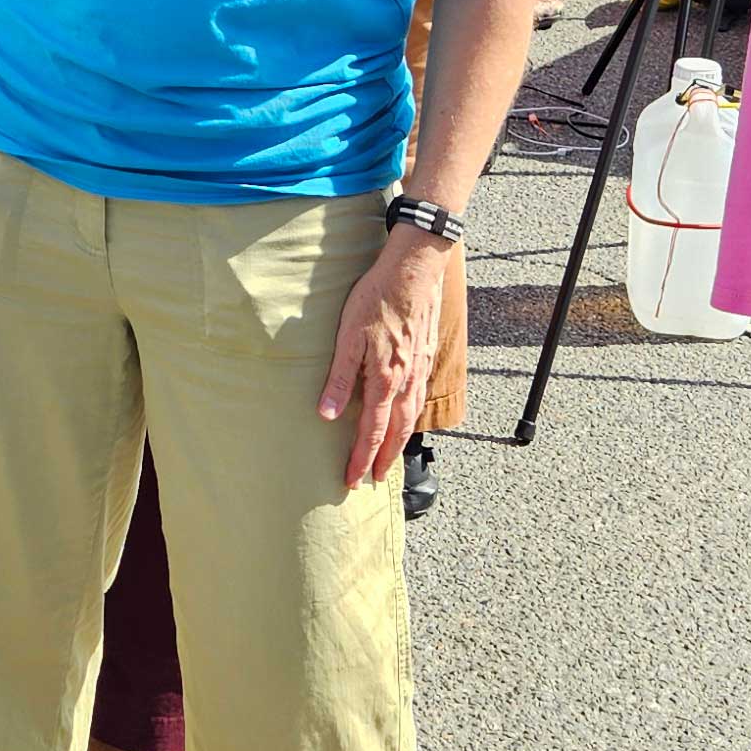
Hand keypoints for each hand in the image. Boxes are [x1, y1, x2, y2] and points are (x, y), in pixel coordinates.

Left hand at [318, 228, 454, 486]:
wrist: (414, 271)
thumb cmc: (377, 298)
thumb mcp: (348, 336)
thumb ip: (339, 378)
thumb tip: (325, 414)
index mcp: (385, 379)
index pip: (372, 430)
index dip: (361, 457)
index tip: (352, 479)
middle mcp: (406, 381)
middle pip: (397, 432)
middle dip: (383, 459)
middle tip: (372, 480)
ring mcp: (419, 370)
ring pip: (411, 418)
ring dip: (399, 443)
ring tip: (389, 459)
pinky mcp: (424, 356)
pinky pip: (419, 399)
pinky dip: (412, 419)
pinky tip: (407, 418)